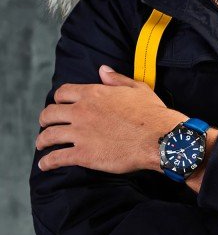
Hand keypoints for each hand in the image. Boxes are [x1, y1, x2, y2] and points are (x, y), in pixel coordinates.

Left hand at [36, 66, 185, 173]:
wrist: (158, 138)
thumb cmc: (151, 113)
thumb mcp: (137, 88)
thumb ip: (117, 79)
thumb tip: (102, 70)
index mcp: (93, 94)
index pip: (63, 93)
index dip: (59, 99)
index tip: (60, 105)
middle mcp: (81, 112)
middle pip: (50, 113)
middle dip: (45, 119)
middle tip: (45, 124)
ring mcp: (80, 134)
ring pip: (49, 135)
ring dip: (42, 140)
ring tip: (41, 144)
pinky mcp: (84, 155)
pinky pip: (57, 158)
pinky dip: (47, 162)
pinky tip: (44, 165)